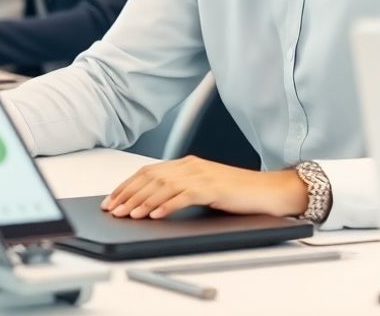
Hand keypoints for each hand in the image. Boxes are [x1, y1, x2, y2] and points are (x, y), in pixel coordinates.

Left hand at [101, 156, 307, 219]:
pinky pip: (184, 196)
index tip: (112, 200)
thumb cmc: (237, 193)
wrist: (268, 190)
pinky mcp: (213, 187)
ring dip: (142, 201)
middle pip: (151, 178)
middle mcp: (191, 165)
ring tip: (128, 214)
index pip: (148, 172)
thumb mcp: (203, 188)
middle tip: (113, 209)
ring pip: (163, 186)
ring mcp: (202, 175)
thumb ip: (180, 190)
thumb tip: (150, 205)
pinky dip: (166, 206)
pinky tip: (154, 215)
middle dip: (128, 194)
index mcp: (186, 163)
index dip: (127, 186)